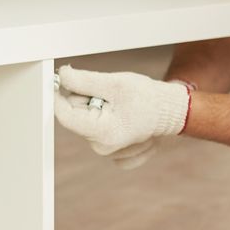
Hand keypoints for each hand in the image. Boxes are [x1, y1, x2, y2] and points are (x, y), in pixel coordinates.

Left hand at [53, 65, 192, 168]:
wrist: (171, 111)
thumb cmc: (147, 96)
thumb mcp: (114, 83)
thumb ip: (84, 81)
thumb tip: (62, 76)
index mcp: (103, 133)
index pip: (64, 115)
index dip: (58, 95)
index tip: (59, 79)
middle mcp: (103, 147)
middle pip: (77, 116)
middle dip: (87, 99)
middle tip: (108, 93)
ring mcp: (109, 152)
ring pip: (87, 121)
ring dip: (98, 108)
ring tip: (119, 106)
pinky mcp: (115, 153)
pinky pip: (98, 132)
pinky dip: (107, 121)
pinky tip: (122, 118)